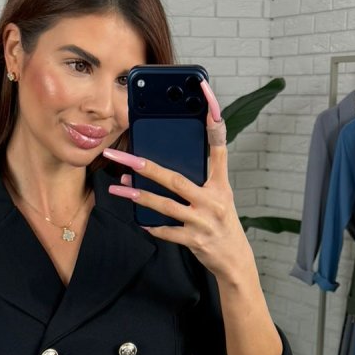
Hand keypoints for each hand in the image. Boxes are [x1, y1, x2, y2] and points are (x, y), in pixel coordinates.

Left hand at [102, 79, 255, 284]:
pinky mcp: (195, 240)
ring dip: (140, 197)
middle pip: (175, 178)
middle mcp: (214, 199)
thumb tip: (158, 168)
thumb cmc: (220, 223)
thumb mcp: (217, 196)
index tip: (205, 94)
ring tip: (119, 189)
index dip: (213, 121)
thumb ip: (196, 180)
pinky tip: (139, 220)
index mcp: (220, 183)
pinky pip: (167, 232)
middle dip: (146, 168)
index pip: (218, 146)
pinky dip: (153, 226)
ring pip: (166, 205)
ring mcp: (204, 221)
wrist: (234, 260)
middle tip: (123, 158)